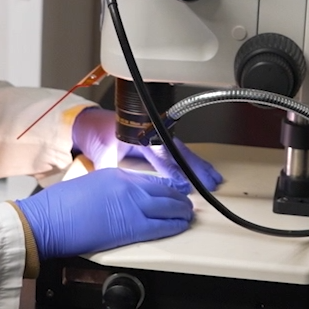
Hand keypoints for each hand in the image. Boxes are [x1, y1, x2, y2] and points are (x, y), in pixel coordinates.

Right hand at [15, 168, 194, 258]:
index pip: (149, 179)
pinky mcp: (130, 226)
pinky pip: (160, 225)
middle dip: (179, 197)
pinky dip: (174, 225)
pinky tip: (180, 225)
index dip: (165, 187)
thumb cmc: (59, 207)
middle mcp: (127, 186)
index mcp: (115, 174)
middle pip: (163, 191)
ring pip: (167, 206)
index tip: (172, 191)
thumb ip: (108, 189)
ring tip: (188, 214)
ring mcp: (130, 205)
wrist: (47, 220)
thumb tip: (118, 200)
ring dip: (181, 211)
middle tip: (186, 203)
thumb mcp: (87, 186)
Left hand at [71, 106, 225, 191]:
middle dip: (196, 168)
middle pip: (180, 152)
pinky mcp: (161, 143)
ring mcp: (159, 137)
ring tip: (214, 178)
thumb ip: (110, 167)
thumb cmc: (99, 135)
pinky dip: (194, 162)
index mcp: (140, 135)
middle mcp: (153, 134)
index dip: (173, 171)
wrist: (94, 123)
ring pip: (184, 151)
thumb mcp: (102, 152)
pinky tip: (204, 172)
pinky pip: (181, 152)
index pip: (161, 155)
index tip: (184, 184)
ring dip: (199, 165)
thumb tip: (115, 184)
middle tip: (210, 182)